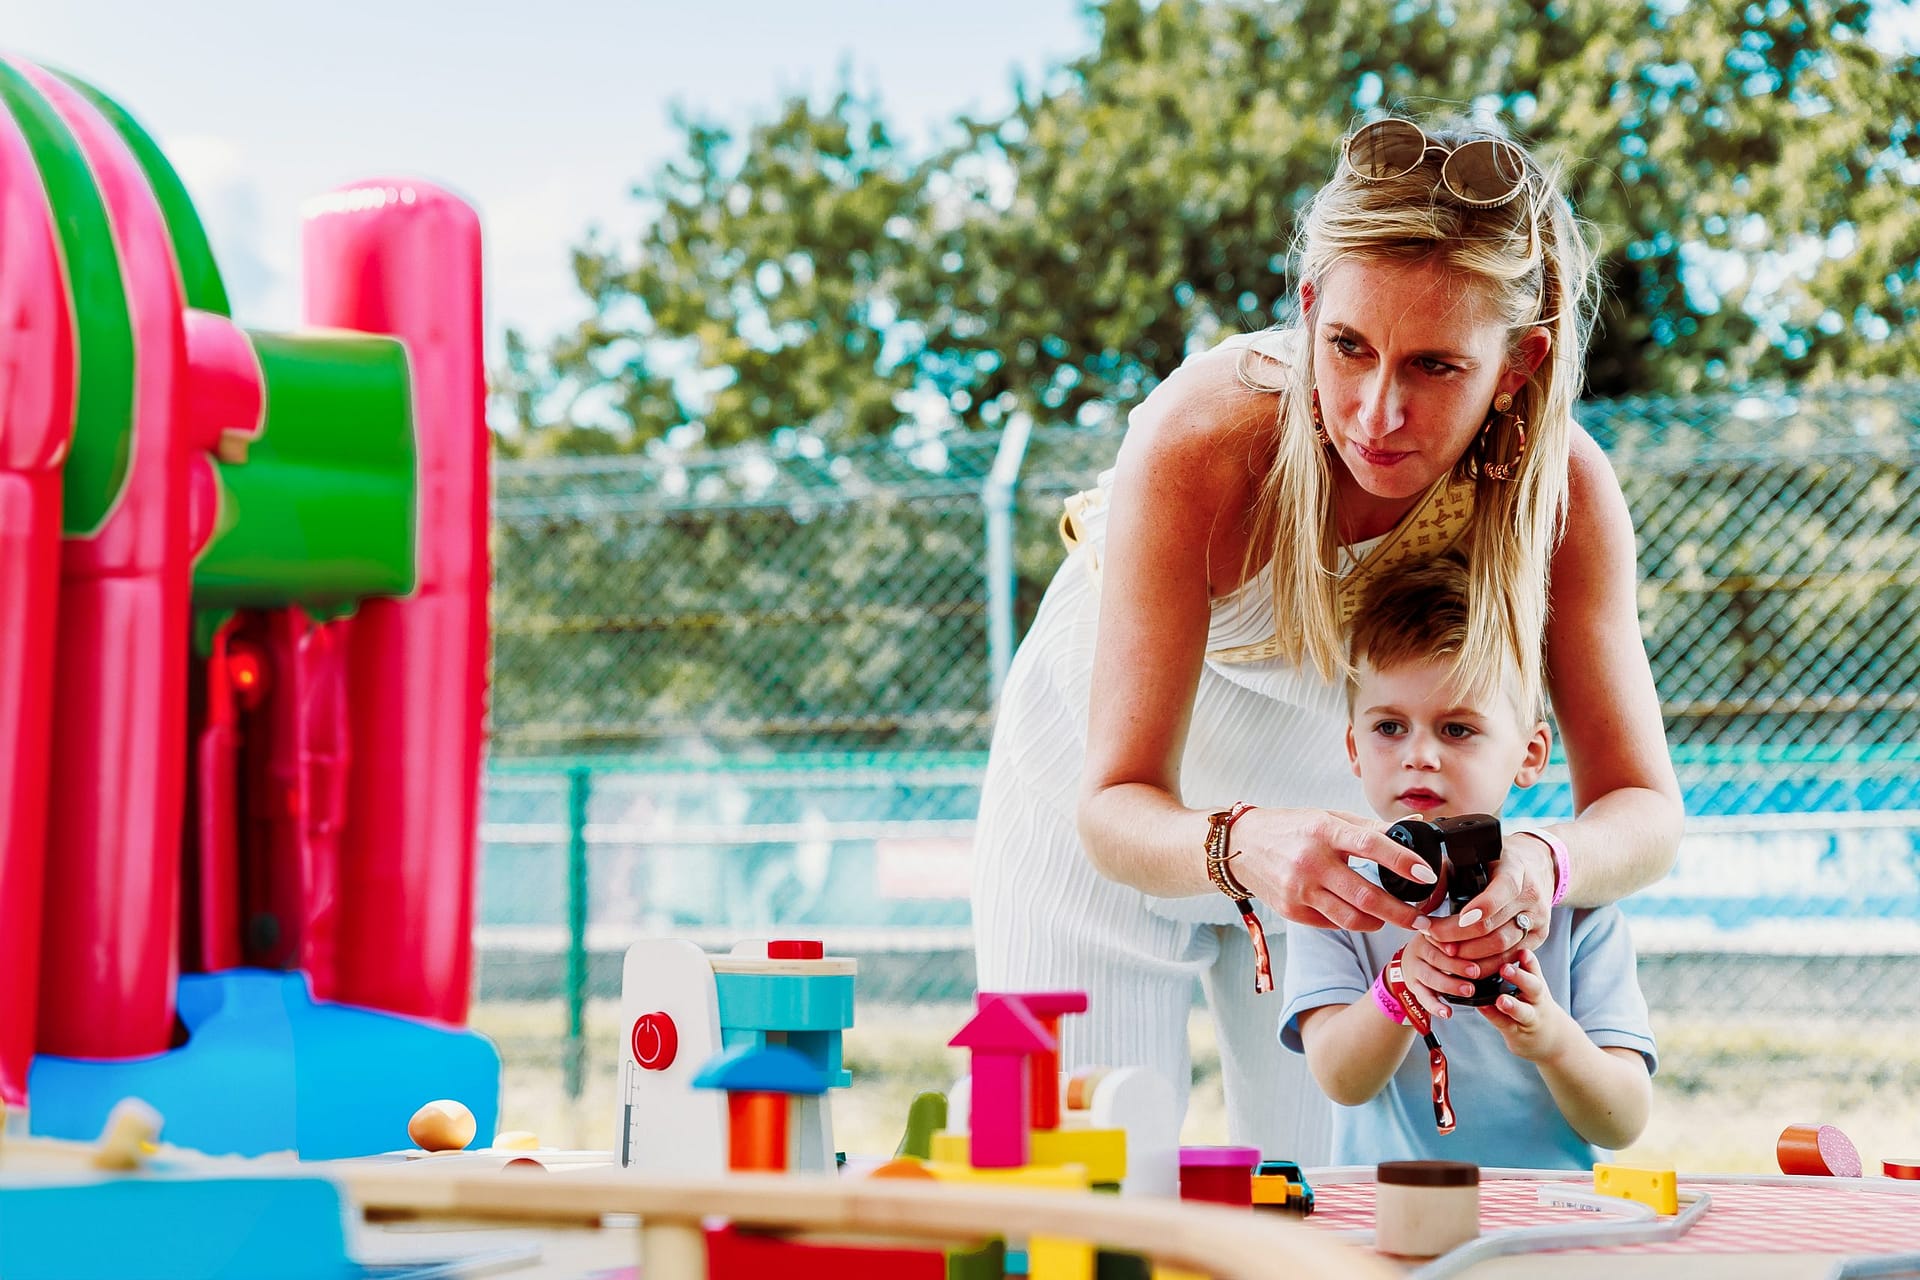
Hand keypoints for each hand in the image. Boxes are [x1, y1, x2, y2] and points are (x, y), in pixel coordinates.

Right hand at [1227, 808, 1437, 932]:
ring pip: (1351, 918)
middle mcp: (1311, 861)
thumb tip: (1415, 824)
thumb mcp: (1328, 818)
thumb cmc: (1291, 829)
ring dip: (1378, 922)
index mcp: (1324, 831)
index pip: (1370, 845)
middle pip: (1365, 895)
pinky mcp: (1292, 910)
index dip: (1401, 860)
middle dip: (1401, 912)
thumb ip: (1371, 827)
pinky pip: (1331, 923)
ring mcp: (1299, 889)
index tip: (1426, 874)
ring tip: (1391, 918)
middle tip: (1422, 919)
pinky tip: (1356, 913)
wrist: (1242, 846)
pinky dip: (1350, 921)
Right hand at [1392, 931, 1468, 1022]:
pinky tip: (1446, 1012)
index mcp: (1429, 933)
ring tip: (1468, 990)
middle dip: (1456, 965)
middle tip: (1475, 972)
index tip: (1459, 949)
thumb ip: (1462, 936)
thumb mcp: (1447, 935)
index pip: (1438, 936)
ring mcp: (1415, 969)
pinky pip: (1423, 997)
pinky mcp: (1415, 987)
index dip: (1448, 942)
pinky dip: (1435, 1006)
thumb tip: (1486, 937)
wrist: (1414, 959)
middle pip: (1435, 957)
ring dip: (1449, 985)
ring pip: (1429, 977)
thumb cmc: (1439, 946)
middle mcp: (1419, 950)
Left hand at [1421, 832, 1553, 962]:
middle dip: (1458, 935)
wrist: (1539, 864)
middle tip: (1431, 935)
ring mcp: (1538, 918)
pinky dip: (1486, 963)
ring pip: (1501, 946)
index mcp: (1516, 868)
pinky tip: (1465, 962)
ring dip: (1468, 953)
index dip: (1482, 907)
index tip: (1459, 918)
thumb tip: (1423, 894)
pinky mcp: (1539, 936)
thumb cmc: (1499, 859)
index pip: (1503, 889)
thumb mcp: (1477, 853)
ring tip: (1443, 949)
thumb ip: (1451, 870)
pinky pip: (1510, 957)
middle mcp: (1531, 895)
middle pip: (1494, 925)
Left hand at [1476, 949, 1573, 1061]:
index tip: (1522, 950)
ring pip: (1523, 1011)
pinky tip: (1483, 1009)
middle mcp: (1535, 999)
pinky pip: (1506, 1024)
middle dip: (1520, 977)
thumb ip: (1519, 968)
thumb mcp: (1532, 984)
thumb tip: (1493, 940)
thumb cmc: (1533, 1003)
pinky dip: (1494, 1016)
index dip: (1529, 960)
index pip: (1534, 968)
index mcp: (1536, 982)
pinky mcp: (1517, 1032)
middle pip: (1533, 987)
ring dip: (1512, 1006)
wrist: (1551, 1037)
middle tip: (1506, 968)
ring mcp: (1529, 1017)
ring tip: (1501, 1000)